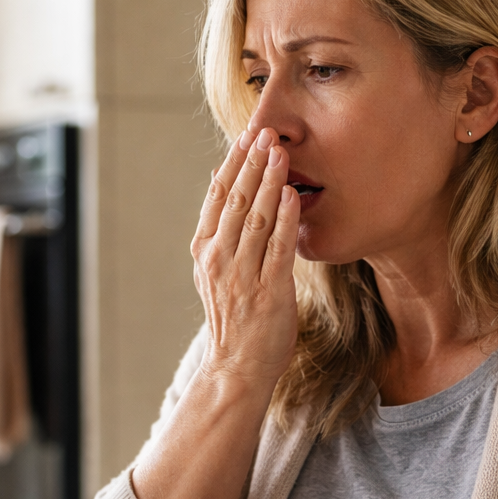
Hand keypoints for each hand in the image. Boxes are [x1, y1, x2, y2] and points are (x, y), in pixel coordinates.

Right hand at [190, 127, 300, 390]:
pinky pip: (277, 248)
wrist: (236, 366)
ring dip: (269, 182)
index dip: (233, 163)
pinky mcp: (268, 291)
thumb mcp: (216, 273)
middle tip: (266, 131)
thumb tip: (227, 187)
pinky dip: (284, 219)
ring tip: (281, 152)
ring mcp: (242, 275)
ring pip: (255, 218)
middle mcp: (219, 258)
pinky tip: (292, 195)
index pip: (218, 197)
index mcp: (205, 251)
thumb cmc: (234, 318)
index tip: (246, 136)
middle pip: (236, 200)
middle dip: (252, 162)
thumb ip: (222, 234)